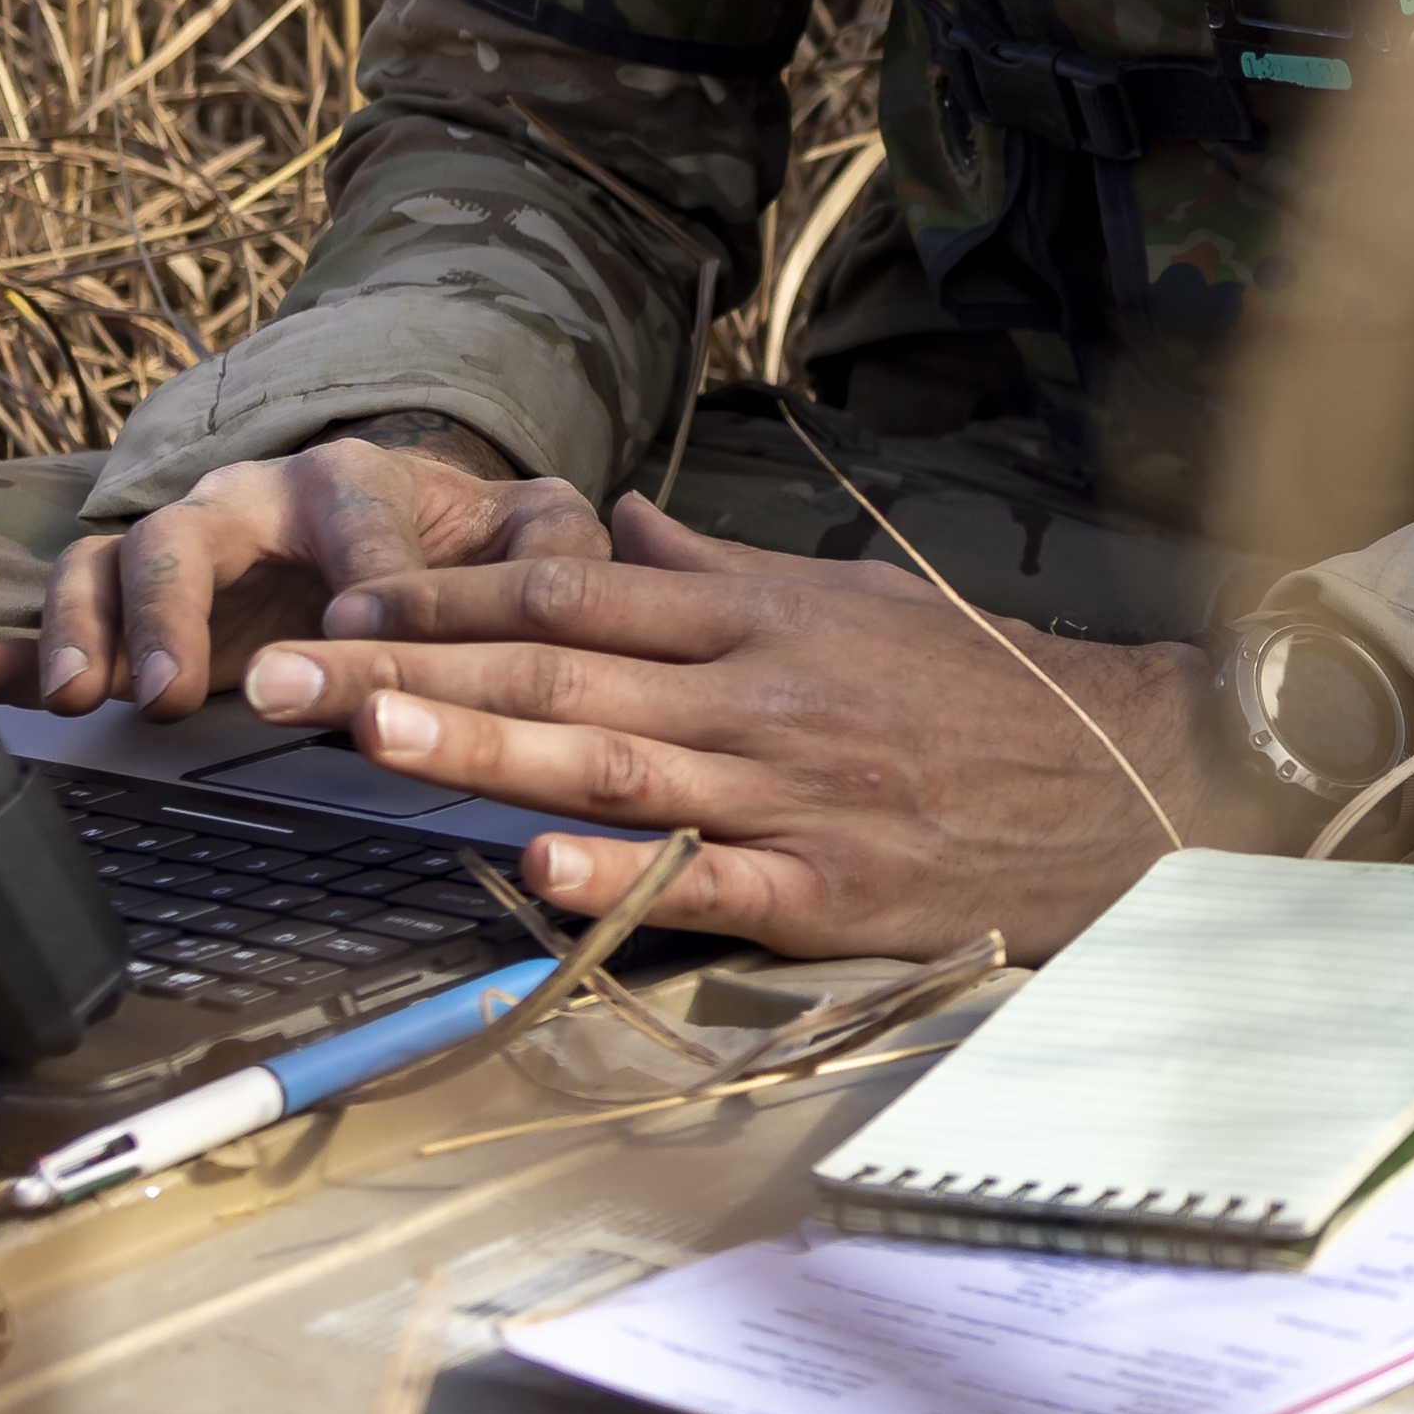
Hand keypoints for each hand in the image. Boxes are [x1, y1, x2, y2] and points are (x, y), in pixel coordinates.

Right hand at [0, 424, 597, 717]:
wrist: (397, 517)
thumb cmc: (461, 537)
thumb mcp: (528, 532)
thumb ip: (561, 541)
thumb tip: (591, 543)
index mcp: (353, 484)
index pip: (358, 523)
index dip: (362, 578)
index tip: (360, 635)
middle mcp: (249, 504)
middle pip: (192, 537)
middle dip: (176, 612)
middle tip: (173, 691)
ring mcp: (182, 551)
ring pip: (110, 566)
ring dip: (90, 632)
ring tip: (90, 703)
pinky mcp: (137, 605)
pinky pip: (55, 615)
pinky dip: (8, 649)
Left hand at [245, 501, 1228, 960]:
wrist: (1128, 774)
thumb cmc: (977, 688)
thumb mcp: (851, 597)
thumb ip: (721, 571)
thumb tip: (619, 526)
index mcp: (758, 617)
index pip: (573, 587)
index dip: (446, 591)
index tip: (342, 594)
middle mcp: (760, 694)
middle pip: (559, 669)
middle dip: (409, 667)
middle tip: (284, 672)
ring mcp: (794, 792)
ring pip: (612, 763)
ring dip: (481, 750)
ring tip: (370, 736)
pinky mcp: (831, 887)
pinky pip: (711, 880)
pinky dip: (622, 874)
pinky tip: (536, 869)